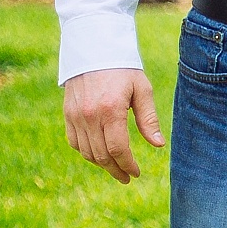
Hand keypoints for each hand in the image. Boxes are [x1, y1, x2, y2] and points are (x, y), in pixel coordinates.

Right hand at [63, 68, 164, 183]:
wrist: (95, 50)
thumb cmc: (124, 70)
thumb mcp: (142, 90)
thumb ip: (148, 119)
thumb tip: (158, 145)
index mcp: (111, 110)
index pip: (117, 149)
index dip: (127, 165)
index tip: (136, 173)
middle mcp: (90, 116)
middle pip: (101, 155)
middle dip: (115, 169)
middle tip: (127, 177)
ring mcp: (76, 116)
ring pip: (86, 152)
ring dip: (102, 164)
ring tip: (116, 168)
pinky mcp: (68, 114)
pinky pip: (75, 142)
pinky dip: (86, 153)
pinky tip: (99, 155)